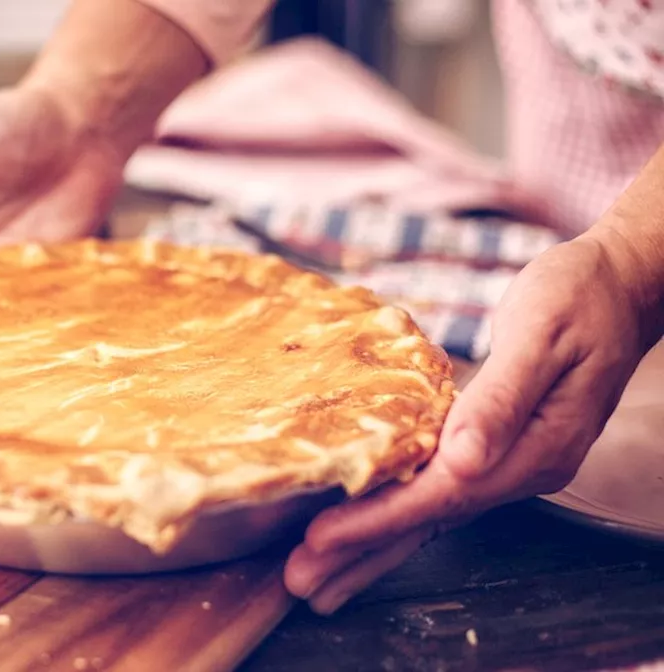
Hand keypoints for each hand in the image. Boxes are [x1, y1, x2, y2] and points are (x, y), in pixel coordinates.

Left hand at [283, 234, 660, 613]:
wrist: (621, 286)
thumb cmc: (580, 296)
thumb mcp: (541, 335)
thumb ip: (502, 397)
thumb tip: (463, 457)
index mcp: (538, 446)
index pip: (444, 494)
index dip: (380, 518)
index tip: (321, 537)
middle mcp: (525, 467)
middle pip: (432, 520)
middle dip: (363, 552)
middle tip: (302, 581)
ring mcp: (512, 463)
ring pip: (431, 515)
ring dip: (373, 547)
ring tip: (317, 577)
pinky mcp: (495, 450)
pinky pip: (436, 493)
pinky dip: (394, 515)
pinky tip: (360, 532)